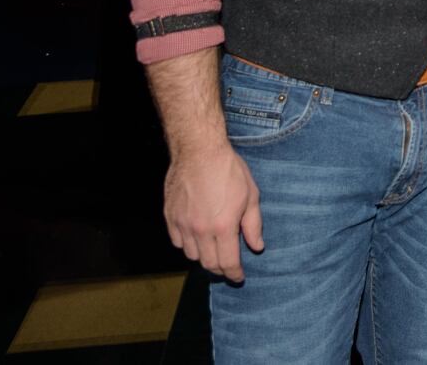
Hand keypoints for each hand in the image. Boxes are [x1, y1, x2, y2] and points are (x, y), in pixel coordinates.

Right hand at [163, 143, 263, 281]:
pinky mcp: (170, 216)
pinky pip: (177, 241)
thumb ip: (253, 225)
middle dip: (220, 269)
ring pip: (191, 255)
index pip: (228, 262)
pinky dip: (187, 245)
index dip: (234, 274)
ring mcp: (182, 224)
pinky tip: (196, 238)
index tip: (238, 277)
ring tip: (213, 250)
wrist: (199, 150)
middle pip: (208, 263)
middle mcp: (200, 230)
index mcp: (223, 227)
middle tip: (228, 266)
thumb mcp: (250, 195)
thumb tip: (256, 246)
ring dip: (204, 257)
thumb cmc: (228, 170)